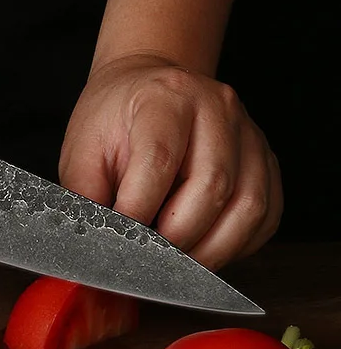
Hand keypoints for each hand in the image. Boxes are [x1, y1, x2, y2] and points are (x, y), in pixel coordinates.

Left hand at [58, 54, 281, 269]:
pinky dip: (235, 245)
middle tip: (147, 256)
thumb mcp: (82, 149)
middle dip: (176, 237)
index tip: (120, 238)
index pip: (160, 159)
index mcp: (166, 96)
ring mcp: (249, 135)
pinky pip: (265, 217)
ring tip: (174, 261)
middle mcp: (218, 108)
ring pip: (248, 208)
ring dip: (210, 249)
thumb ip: (85, 195)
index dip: (138, 208)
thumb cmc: (114, 118)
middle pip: (212, 187)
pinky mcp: (267, 162)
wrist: (147, 86)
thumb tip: (92, 246)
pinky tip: (203, 247)